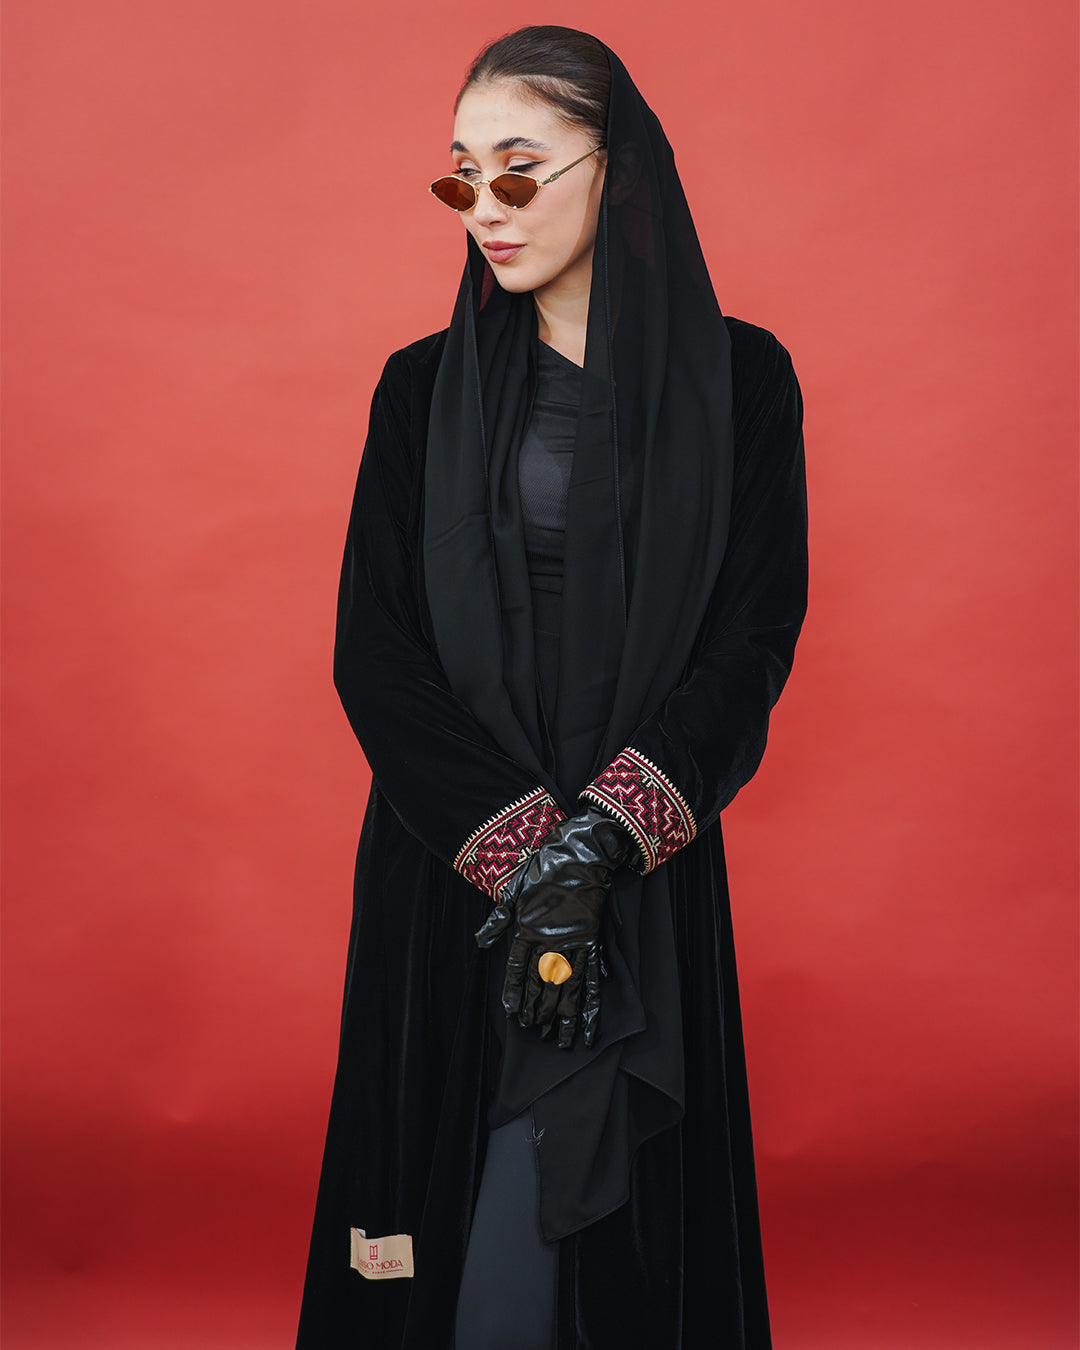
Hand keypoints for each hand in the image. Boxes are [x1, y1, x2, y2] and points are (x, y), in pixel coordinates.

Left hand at [474, 806, 637, 1048]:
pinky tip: (588, 1028)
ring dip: (561, 1017)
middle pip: (541, 986)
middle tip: (534, 1031)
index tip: (513, 1015)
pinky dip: (591, 1007)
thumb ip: (498, 919)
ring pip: (566, 990)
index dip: (514, 994)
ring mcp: (573, 943)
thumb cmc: (544, 867)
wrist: (581, 852)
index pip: (517, 971)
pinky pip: (592, 980)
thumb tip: (480, 942)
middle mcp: (549, 941)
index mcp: (527, 929)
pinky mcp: (593, 941)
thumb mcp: (513, 889)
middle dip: (537, 1011)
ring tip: (558, 1041)